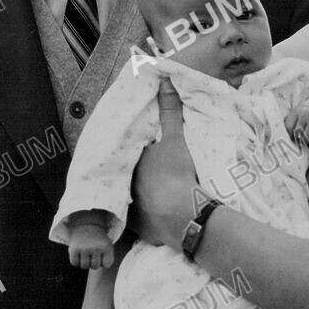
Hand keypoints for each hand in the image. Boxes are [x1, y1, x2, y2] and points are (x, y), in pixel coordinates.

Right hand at [68, 224, 114, 269]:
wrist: (85, 226)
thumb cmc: (98, 241)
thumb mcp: (107, 247)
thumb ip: (107, 260)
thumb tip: (95, 268)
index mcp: (106, 247)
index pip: (106, 265)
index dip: (103, 262)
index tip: (101, 254)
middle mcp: (96, 247)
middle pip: (95, 266)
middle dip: (93, 263)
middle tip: (92, 254)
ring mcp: (84, 248)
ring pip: (84, 266)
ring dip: (84, 263)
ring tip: (85, 254)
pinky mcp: (74, 249)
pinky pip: (75, 263)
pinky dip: (76, 261)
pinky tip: (78, 254)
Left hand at [130, 78, 198, 250]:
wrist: (183, 216)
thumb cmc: (176, 174)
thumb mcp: (176, 140)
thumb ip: (170, 111)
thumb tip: (165, 80)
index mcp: (133, 163)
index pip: (131, 154)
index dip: (140, 153)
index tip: (148, 152)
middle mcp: (126, 185)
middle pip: (130, 176)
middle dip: (136, 175)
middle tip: (152, 175)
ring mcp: (131, 209)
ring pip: (133, 198)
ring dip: (140, 197)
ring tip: (153, 195)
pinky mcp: (139, 228)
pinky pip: (140, 220)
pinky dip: (146, 217)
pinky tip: (155, 214)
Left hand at [284, 103, 308, 152]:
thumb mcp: (299, 116)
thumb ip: (290, 124)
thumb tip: (280, 140)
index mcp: (296, 111)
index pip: (288, 127)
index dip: (288, 136)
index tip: (290, 141)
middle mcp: (304, 114)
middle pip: (296, 134)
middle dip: (298, 141)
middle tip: (300, 145)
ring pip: (305, 138)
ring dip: (306, 144)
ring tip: (306, 144)